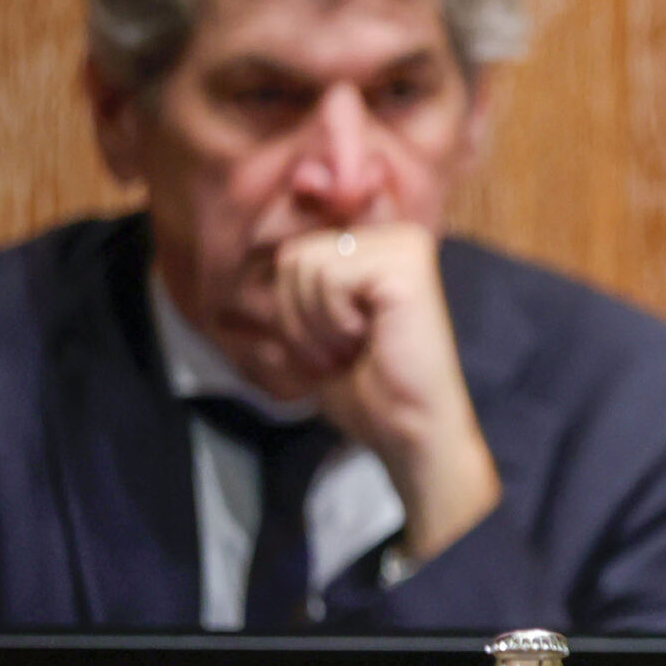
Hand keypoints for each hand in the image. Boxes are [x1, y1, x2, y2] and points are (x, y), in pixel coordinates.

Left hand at [273, 223, 500, 561]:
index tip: (336, 348)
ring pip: (308, 265)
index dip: (296, 312)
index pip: (294, 255)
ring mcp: (404, 247)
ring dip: (320, 323)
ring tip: (357, 346)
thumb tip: (255, 280)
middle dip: (303, 316)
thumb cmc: (371, 391)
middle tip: (345, 350)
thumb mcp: (319, 333)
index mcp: (380, 247)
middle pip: (295, 256)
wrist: (410, 428)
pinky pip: (330, 277)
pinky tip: (370, 339)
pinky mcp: (407, 266)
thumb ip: (299, 296)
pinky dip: (336, 320)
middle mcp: (397, 237)